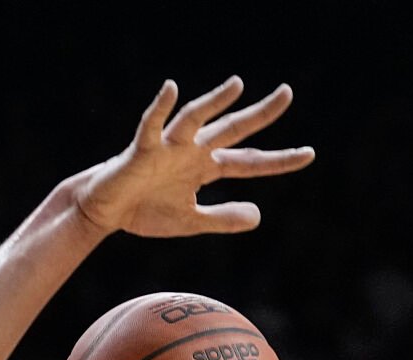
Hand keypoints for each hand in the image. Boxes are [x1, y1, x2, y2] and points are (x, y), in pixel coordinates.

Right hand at [71, 77, 314, 237]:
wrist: (103, 210)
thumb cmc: (144, 210)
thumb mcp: (189, 221)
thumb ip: (222, 217)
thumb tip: (259, 216)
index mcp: (205, 168)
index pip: (248, 162)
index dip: (277, 160)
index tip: (309, 154)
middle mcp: (192, 151)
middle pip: (232, 130)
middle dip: (259, 114)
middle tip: (287, 94)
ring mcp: (169, 147)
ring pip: (196, 120)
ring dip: (214, 102)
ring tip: (237, 85)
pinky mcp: (142, 148)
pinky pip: (152, 125)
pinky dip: (160, 108)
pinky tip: (171, 89)